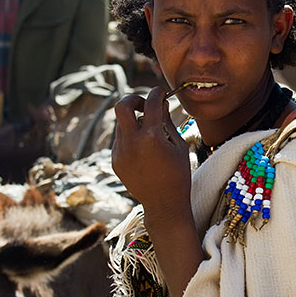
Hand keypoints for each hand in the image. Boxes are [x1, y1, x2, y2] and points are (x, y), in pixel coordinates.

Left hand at [111, 86, 190, 212]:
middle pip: (122, 106)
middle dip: (134, 100)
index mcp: (152, 137)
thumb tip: (162, 103)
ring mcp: (120, 152)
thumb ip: (167, 122)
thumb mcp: (179, 146)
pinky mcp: (115, 161)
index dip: (156, 93)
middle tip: (144, 105)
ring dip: (134, 122)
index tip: (160, 92)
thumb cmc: (178, 175)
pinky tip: (144, 152)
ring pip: (121, 125)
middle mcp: (132, 142)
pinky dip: (131, 138)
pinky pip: (120, 141)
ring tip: (150, 135)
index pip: (151, 103)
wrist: (164, 204)